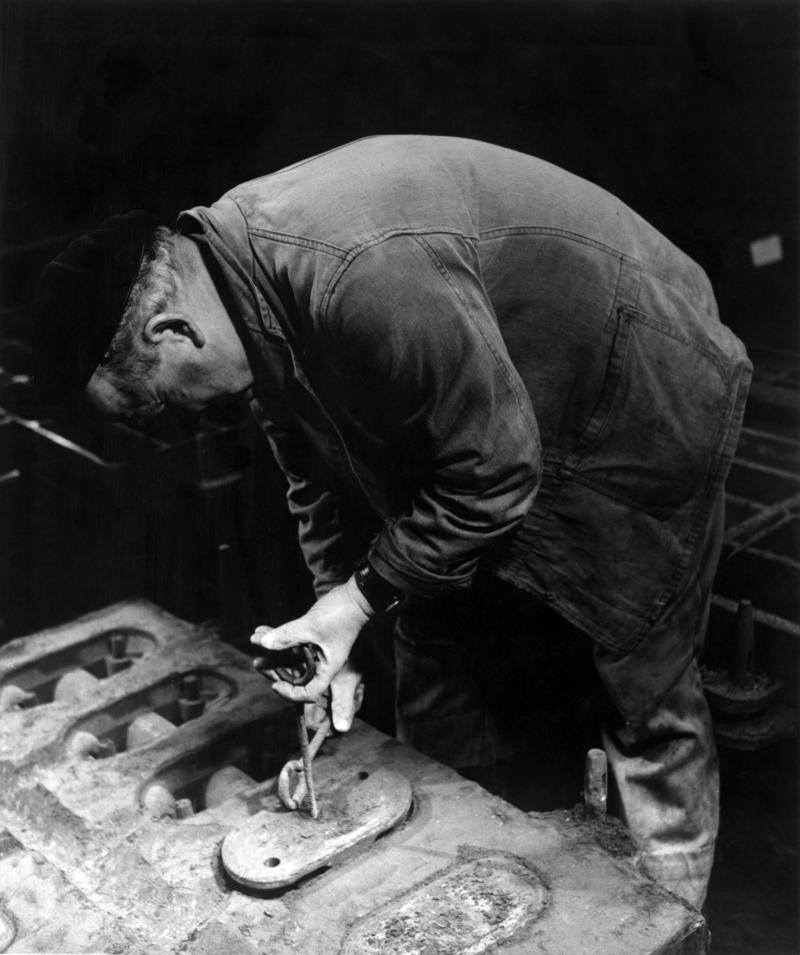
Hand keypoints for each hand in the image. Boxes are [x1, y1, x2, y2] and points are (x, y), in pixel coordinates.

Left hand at [250, 577, 371, 731]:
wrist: (356, 595)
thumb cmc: (341, 614)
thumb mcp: (311, 626)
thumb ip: (287, 636)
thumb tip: (262, 643)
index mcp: (327, 668)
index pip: (308, 693)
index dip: (290, 693)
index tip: (275, 684)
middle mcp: (322, 662)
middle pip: (295, 675)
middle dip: (274, 668)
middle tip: (258, 661)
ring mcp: (317, 650)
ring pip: (291, 656)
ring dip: (273, 649)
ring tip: (256, 638)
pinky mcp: (314, 637)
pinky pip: (293, 642)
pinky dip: (279, 636)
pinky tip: (263, 629)